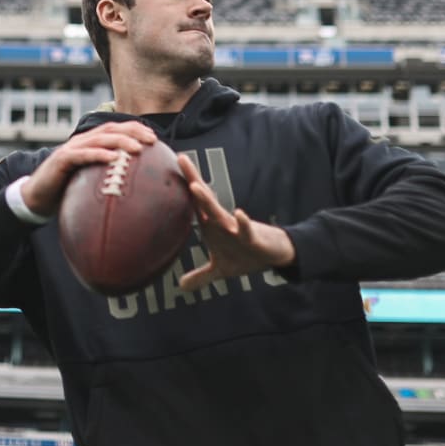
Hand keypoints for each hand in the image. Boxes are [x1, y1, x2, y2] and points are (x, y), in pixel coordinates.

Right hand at [19, 121, 157, 216]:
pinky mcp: (62, 159)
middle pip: (111, 129)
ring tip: (137, 148)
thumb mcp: (89, 181)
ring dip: (120, 141)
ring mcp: (72, 149)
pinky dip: (99, 154)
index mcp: (90, 143)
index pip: (116, 129)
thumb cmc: (64, 189)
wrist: (36, 197)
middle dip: (133, 132)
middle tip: (152, 140)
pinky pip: (83, 154)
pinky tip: (114, 158)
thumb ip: (106, 177)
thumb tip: (134, 188)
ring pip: (100, 139)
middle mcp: (82, 141)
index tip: (154, 138)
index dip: (135, 130)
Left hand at [176, 153, 295, 293]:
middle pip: (204, 198)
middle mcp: (222, 222)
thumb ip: (201, 276)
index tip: (170, 166)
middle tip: (181, 158)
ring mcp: (236, 229)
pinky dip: (243, 223)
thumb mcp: (220, 270)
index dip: (182, 186)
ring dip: (208, 200)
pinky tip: (239, 214)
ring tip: (195, 187)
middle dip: (192, 179)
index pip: (194, 203)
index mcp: (212, 226)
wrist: (274, 256)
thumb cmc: (246, 256)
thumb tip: (181, 287)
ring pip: (219, 213)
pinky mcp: (253, 238)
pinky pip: (247, 230)